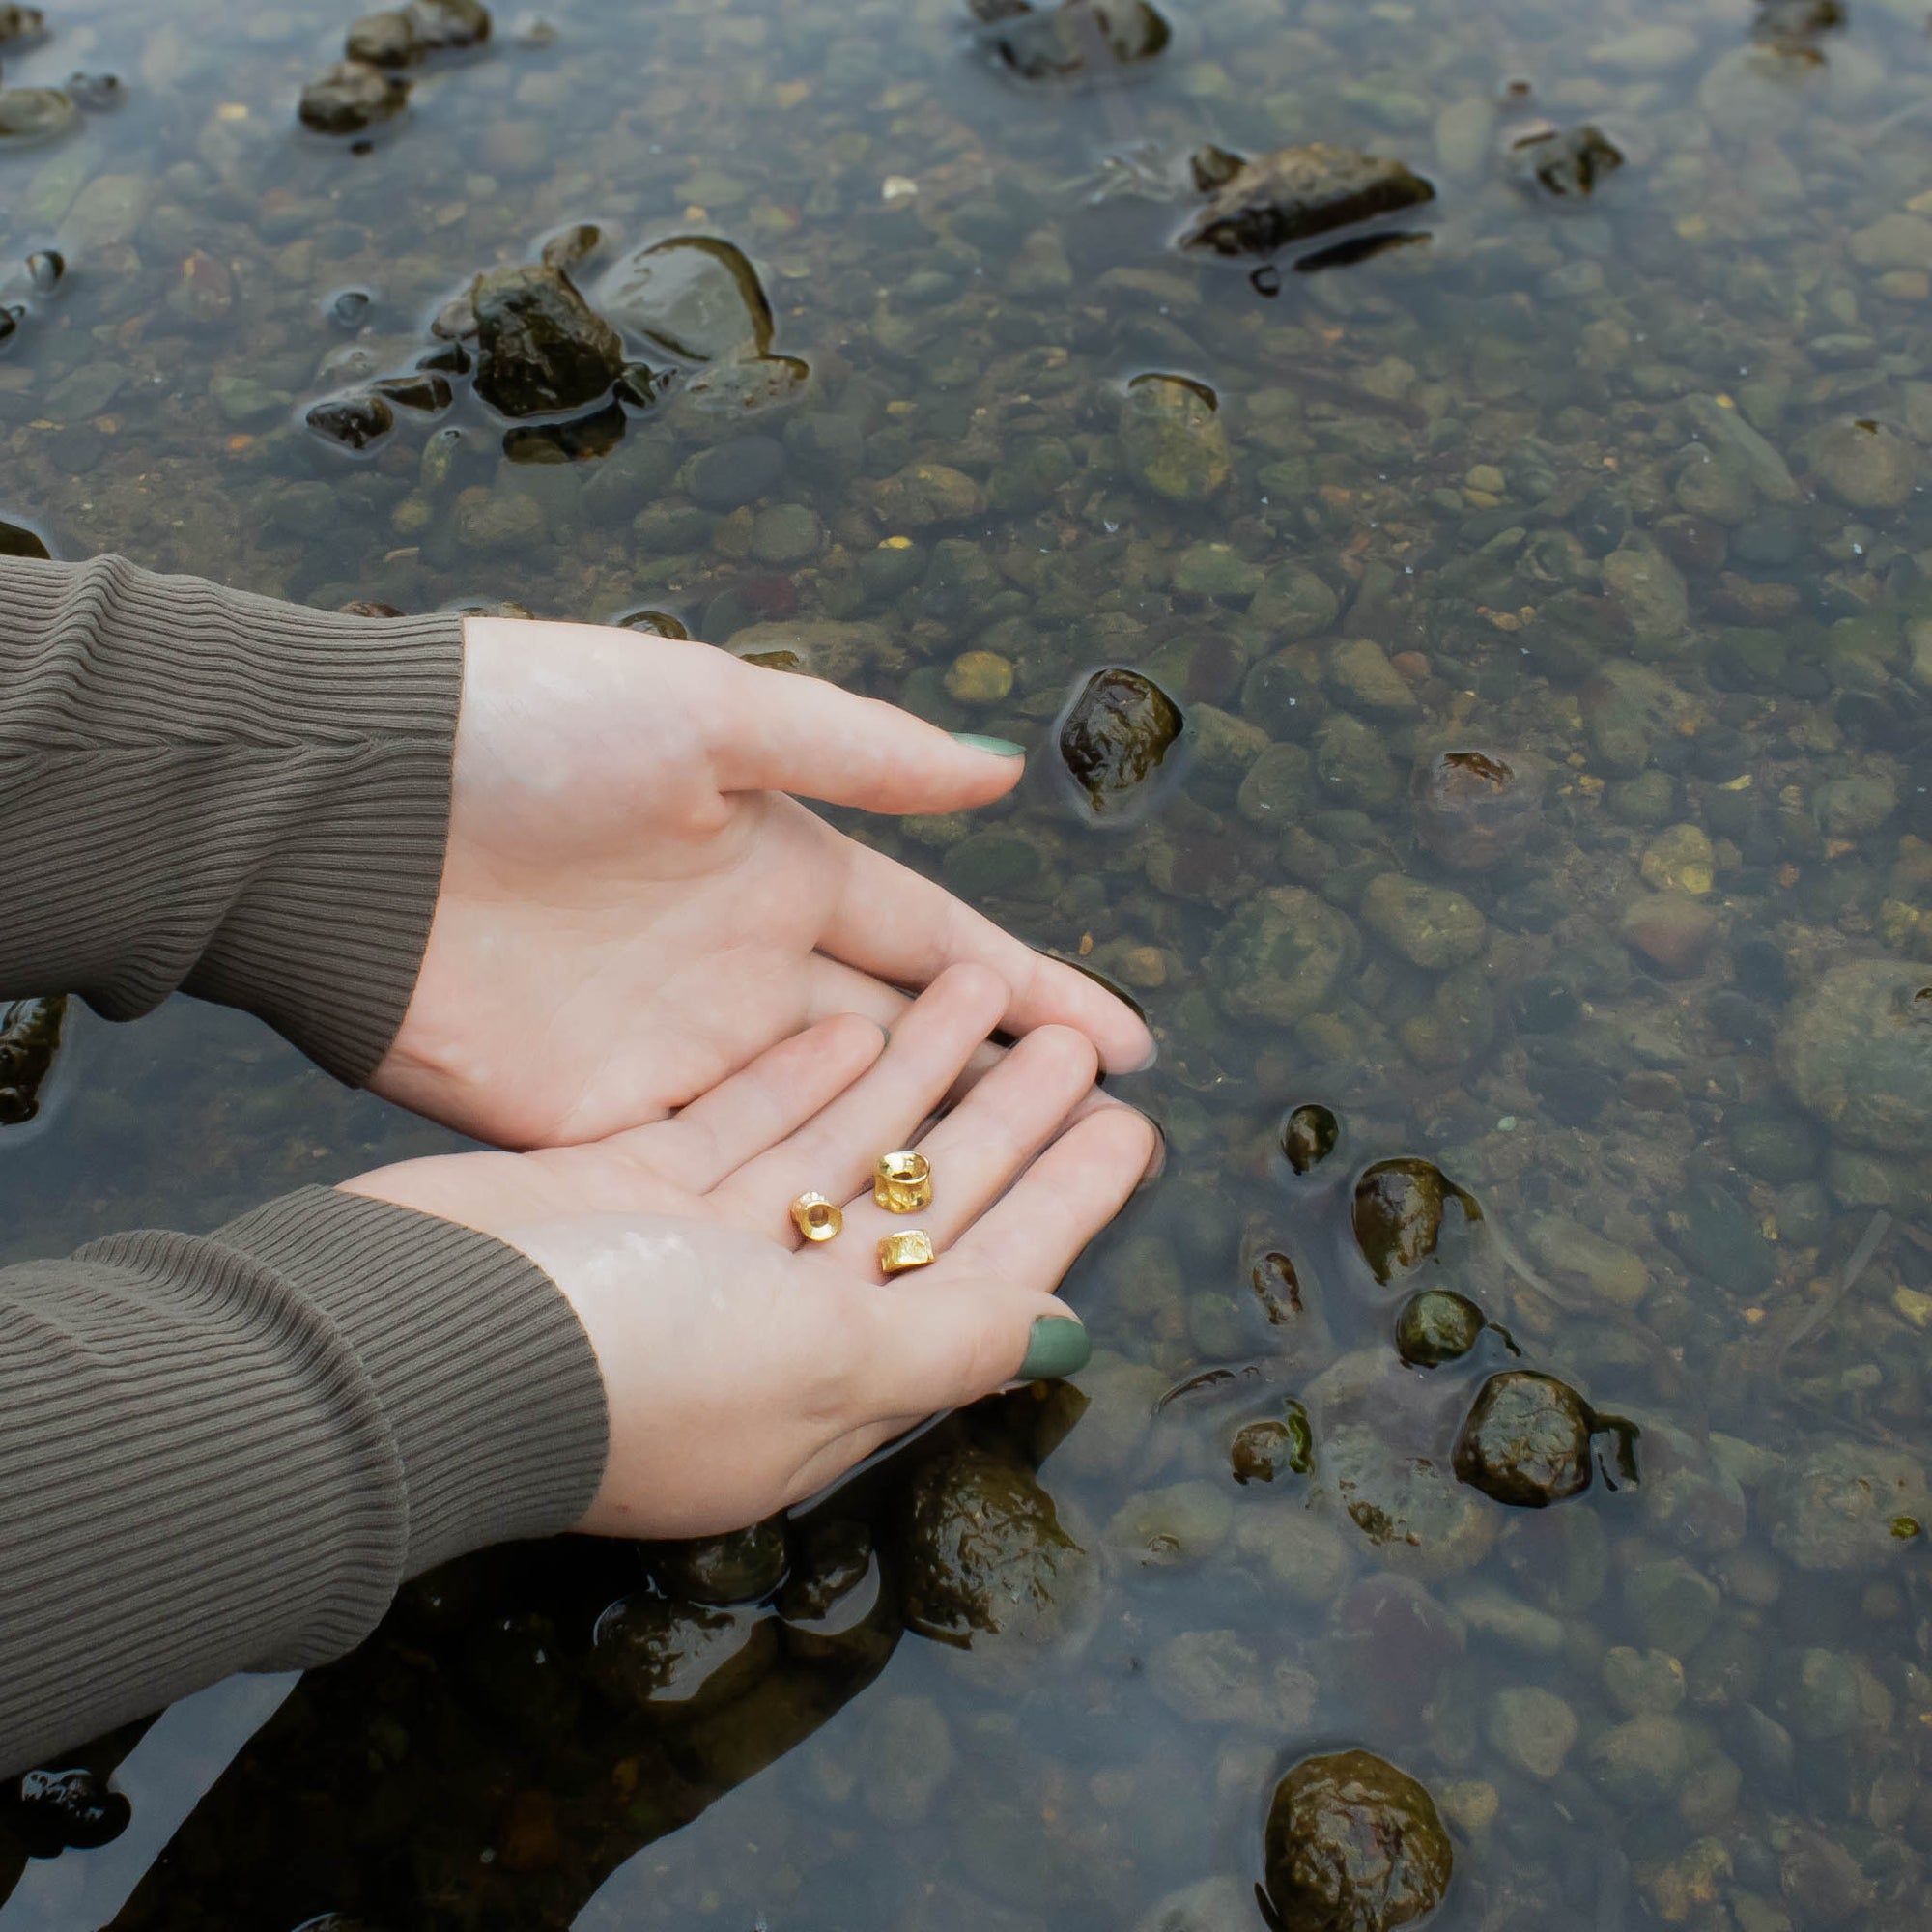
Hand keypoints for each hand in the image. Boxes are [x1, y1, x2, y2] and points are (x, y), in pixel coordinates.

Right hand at [344, 966, 1156, 1536]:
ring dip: (916, 1073)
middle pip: (923, 1198)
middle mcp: (776, 1319)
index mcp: (838, 1378)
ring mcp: (697, 1251)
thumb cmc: (633, 1366)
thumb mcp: (819, 1364)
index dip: (1066, 1204)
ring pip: (840, 1146)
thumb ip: (949, 1343)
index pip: (986, 1274)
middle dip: (1006, 1120)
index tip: (1137, 1129)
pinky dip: (799, 1074)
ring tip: (991, 992)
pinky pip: (741, 1123)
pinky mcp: (626, 1190)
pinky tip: (858, 1019)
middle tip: (1080, 1043)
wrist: (409, 1337)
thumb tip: (1065, 1339)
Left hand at [368, 619, 1152, 1146]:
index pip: (941, 948)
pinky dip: (800, 1206)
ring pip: (831, 1125)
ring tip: (1019, 1212)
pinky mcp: (606, 1122)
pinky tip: (868, 1250)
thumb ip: (860, 749)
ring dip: (918, 1161)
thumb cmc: (531, 730)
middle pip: (903, 1049)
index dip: (1038, 993)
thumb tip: (1000, 770)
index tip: (1129, 1045)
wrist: (350, 813)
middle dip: (1000, 1092)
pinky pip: (729, 1171)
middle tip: (1104, 1147)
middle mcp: (748, 969)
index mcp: (783, 868)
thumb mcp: (714, 708)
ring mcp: (681, 1053)